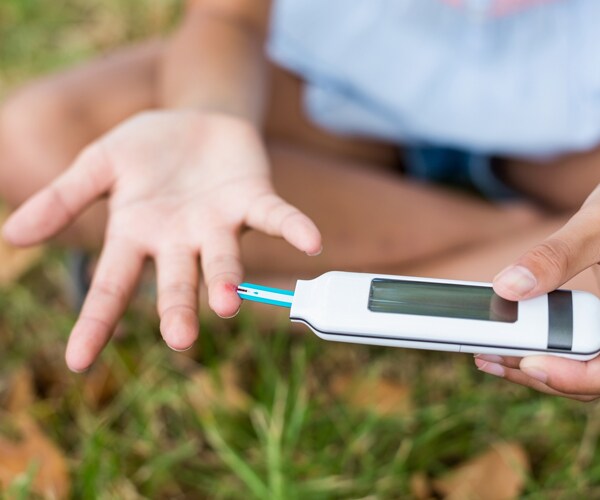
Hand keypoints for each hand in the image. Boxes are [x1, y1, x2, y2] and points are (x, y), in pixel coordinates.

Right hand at [2, 110, 321, 371]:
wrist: (196, 118)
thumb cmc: (147, 150)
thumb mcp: (99, 164)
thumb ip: (63, 199)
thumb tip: (13, 237)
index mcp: (138, 235)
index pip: (111, 285)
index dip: (95, 322)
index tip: (78, 362)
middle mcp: (180, 239)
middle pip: (176, 282)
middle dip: (178, 308)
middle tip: (181, 339)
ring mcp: (218, 222)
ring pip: (223, 259)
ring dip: (227, 280)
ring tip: (227, 303)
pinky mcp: (252, 199)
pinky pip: (274, 217)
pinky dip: (292, 229)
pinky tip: (310, 243)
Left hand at [474, 184, 599, 400]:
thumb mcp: (596, 226)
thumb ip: (556, 256)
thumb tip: (508, 287)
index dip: (572, 377)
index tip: (530, 363)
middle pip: (586, 375)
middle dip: (535, 371)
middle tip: (487, 357)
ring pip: (576, 366)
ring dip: (530, 363)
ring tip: (485, 353)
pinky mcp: (593, 325)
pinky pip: (569, 347)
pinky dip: (538, 346)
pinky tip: (502, 337)